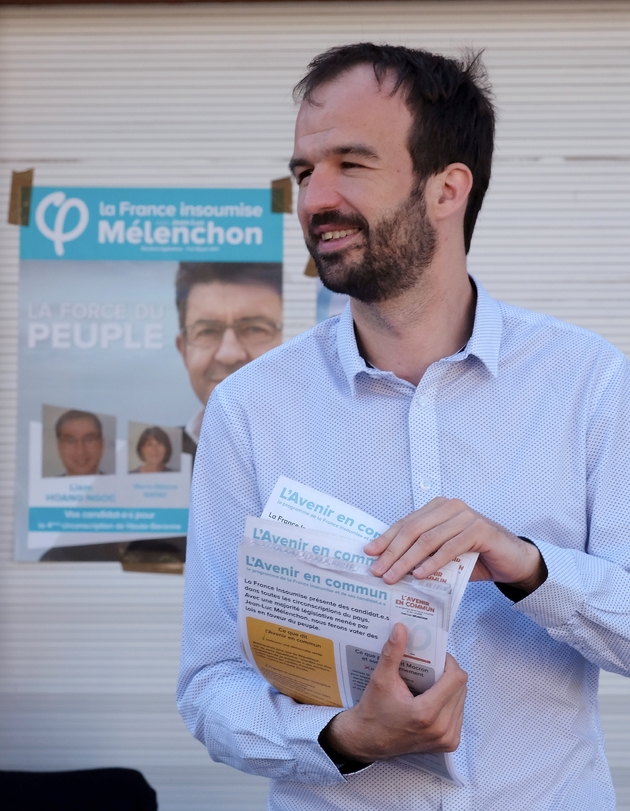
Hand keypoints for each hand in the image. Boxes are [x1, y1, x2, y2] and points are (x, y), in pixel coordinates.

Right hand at [321, 624, 466, 761]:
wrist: (368, 740)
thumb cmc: (374, 710)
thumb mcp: (380, 679)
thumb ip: (392, 653)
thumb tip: (401, 628)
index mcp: (427, 712)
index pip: (456, 679)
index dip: (449, 662)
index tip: (435, 656)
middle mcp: (442, 728)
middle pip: (461, 688)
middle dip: (448, 673)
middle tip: (430, 667)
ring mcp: (447, 739)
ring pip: (462, 700)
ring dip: (450, 687)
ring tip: (430, 683)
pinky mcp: (448, 744)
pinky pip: (458, 714)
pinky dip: (449, 702)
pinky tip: (433, 698)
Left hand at [364, 497, 546, 591]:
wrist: (513, 561)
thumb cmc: (476, 557)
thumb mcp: (444, 554)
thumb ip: (423, 554)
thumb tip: (391, 567)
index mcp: (438, 508)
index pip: (406, 523)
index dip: (386, 538)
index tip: (369, 553)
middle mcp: (450, 507)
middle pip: (413, 530)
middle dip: (392, 551)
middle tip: (378, 570)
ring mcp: (466, 516)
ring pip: (429, 539)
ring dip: (408, 560)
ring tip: (394, 576)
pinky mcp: (480, 530)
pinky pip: (450, 547)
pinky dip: (433, 562)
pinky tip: (420, 575)